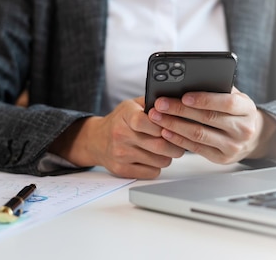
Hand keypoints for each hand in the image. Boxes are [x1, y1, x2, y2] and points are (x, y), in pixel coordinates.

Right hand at [51, 97, 184, 178]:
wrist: (96, 141)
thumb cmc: (120, 121)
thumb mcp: (131, 105)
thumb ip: (152, 102)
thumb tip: (176, 102)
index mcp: (125, 115)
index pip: (144, 121)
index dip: (163, 124)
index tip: (170, 125)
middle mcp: (121, 135)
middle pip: (159, 145)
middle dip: (175, 144)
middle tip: (179, 141)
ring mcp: (121, 154)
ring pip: (160, 161)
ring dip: (168, 156)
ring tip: (166, 149)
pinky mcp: (122, 170)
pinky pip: (152, 172)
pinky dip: (158, 166)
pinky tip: (153, 158)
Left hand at [147, 87, 270, 163]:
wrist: (253, 137)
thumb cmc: (237, 112)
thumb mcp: (235, 97)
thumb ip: (218, 89)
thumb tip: (188, 81)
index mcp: (247, 109)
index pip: (227, 103)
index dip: (205, 99)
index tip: (184, 96)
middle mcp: (243, 129)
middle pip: (208, 118)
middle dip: (180, 110)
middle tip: (160, 104)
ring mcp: (233, 146)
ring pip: (199, 135)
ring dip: (175, 125)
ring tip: (158, 117)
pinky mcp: (222, 158)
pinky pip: (197, 148)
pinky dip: (179, 140)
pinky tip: (166, 131)